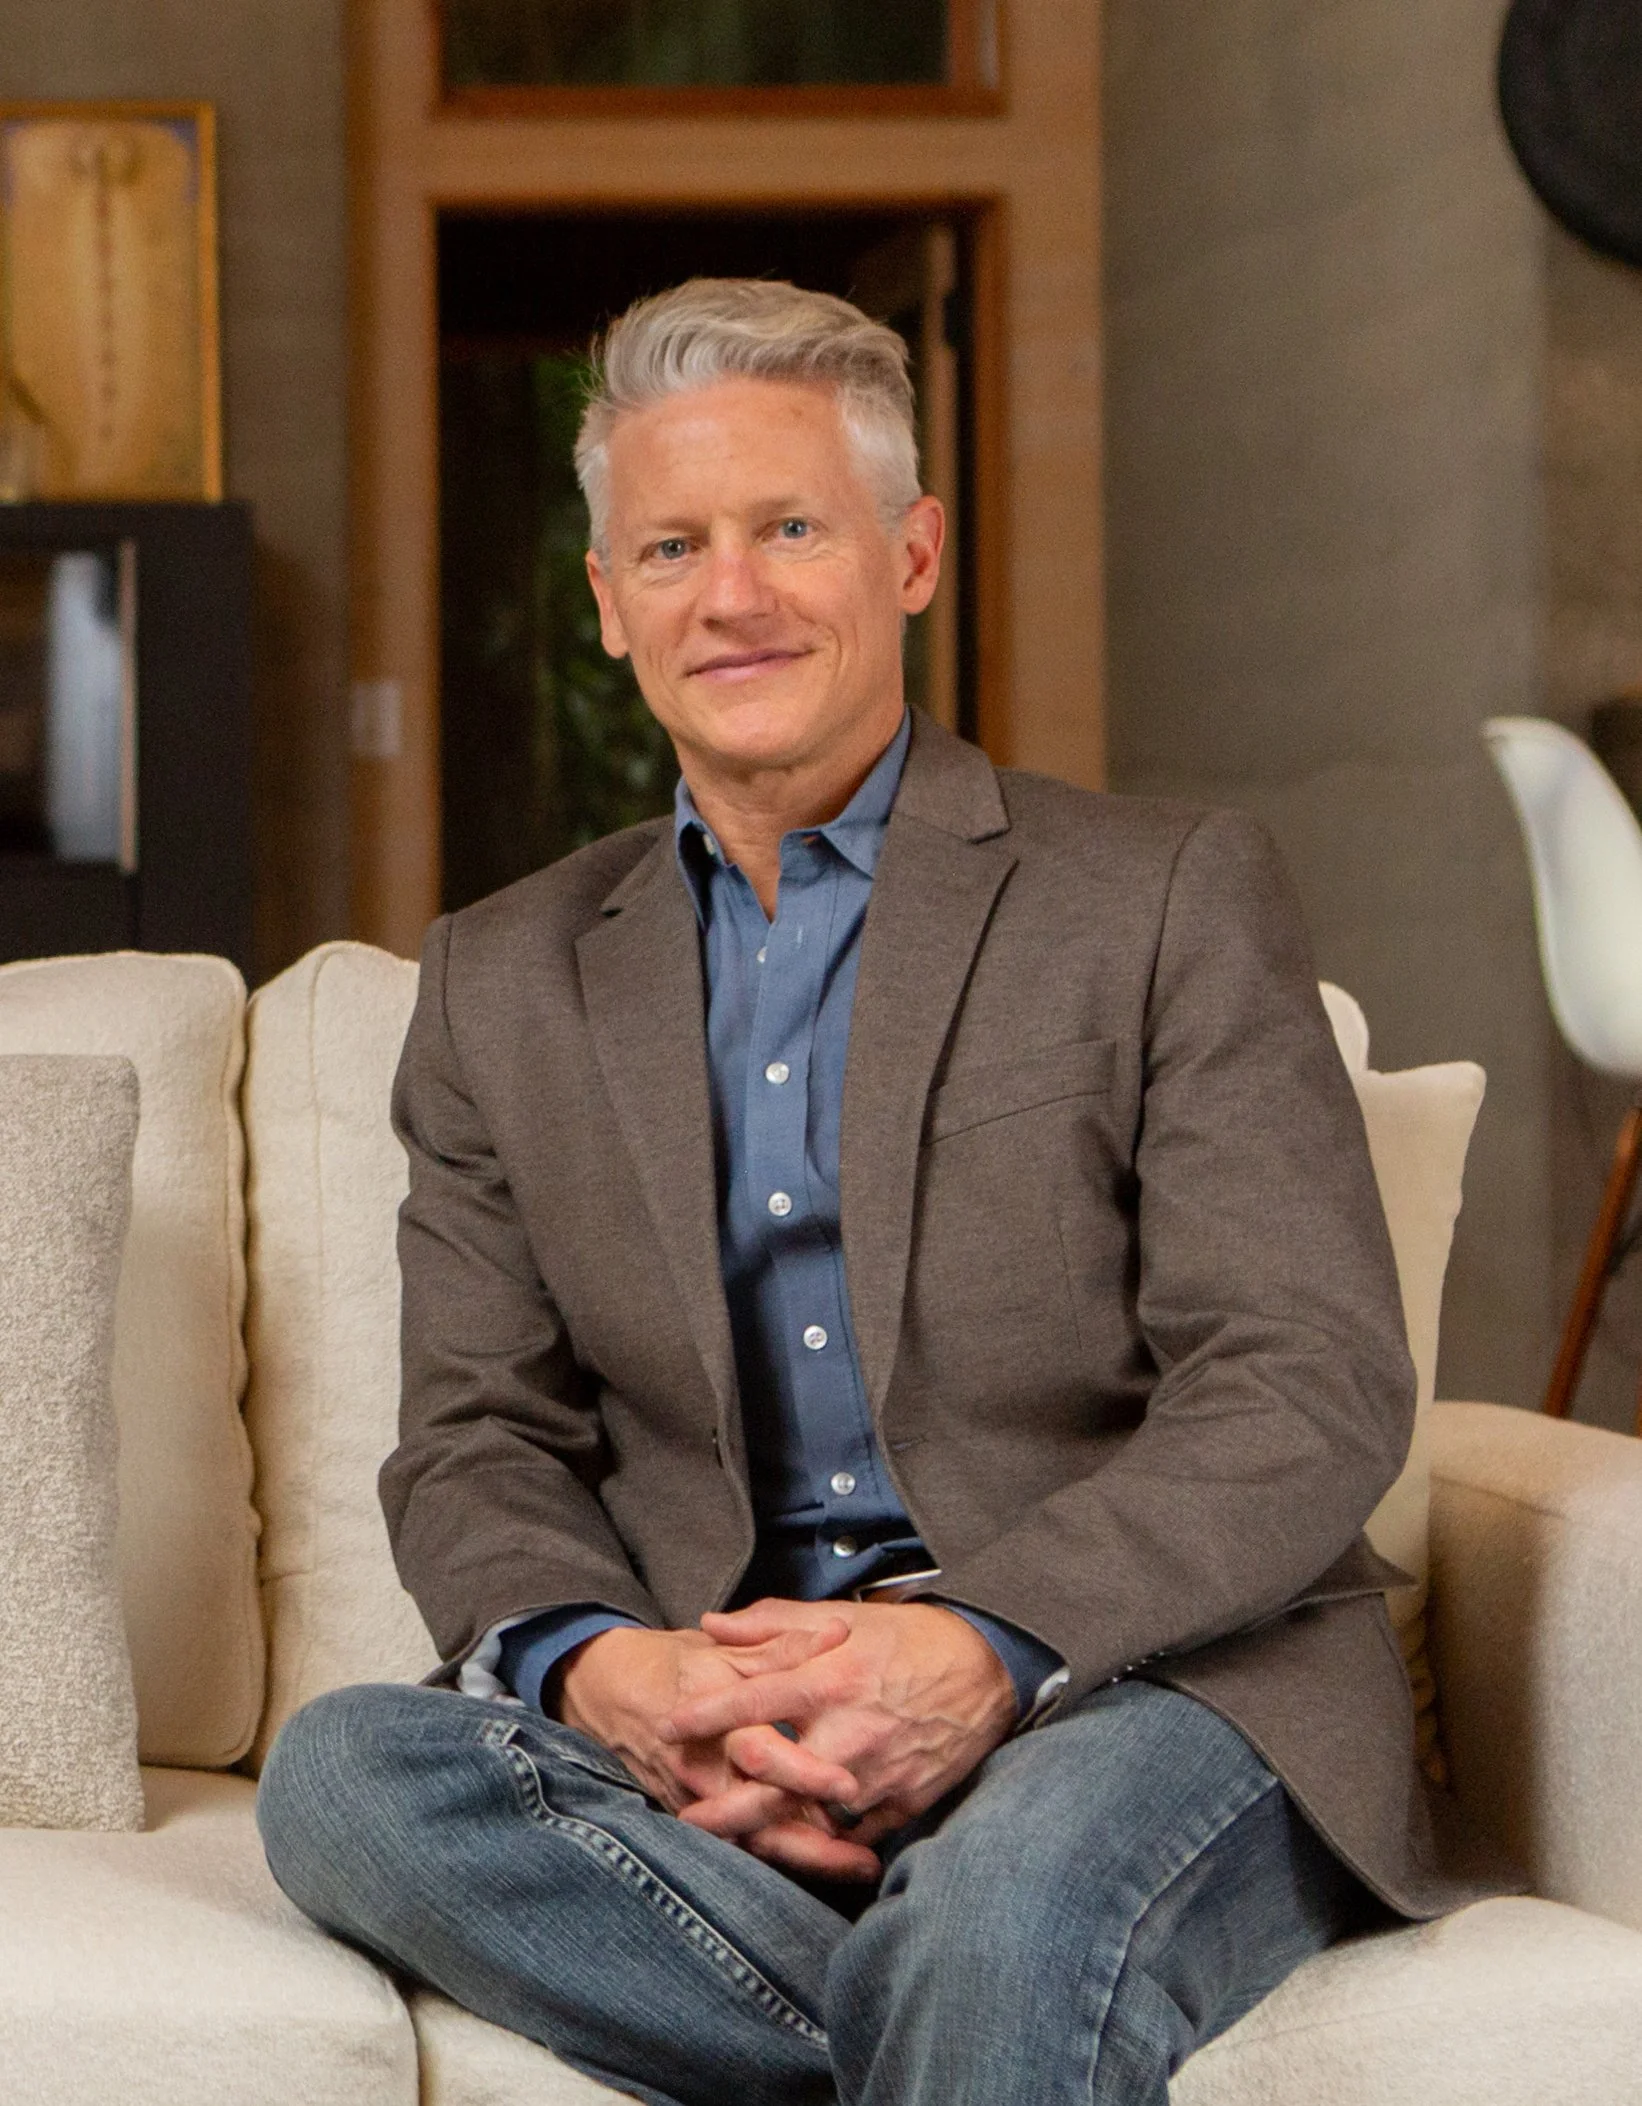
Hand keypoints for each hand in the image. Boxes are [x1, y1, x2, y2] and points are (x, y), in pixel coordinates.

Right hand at [555, 1621, 878, 1878]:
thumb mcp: (727, 1649)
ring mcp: (694, 1800)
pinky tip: (823, 1864)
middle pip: (761, 1818)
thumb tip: (838, 1634)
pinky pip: (738, 1845)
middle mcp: (703, 1768)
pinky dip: (779, 1856)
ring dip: (806, 1860)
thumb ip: (783, 1646)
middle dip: (814, 1843)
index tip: (850, 1787)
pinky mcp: (691, 1817)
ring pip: (752, 1842)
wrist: (609, 1692)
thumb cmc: (677, 1666)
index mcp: (715, 1720)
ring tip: (858, 1870)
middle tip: (865, 1859)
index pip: (762, 1754)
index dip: (806, 1773)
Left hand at [661, 1599, 1015, 1860]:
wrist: (988, 1667)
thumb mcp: (841, 1619)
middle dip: (728, 1808)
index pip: (755, 1699)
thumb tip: (710, 1624)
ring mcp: (879, 1771)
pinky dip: (831, 1838)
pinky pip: (858, 1832)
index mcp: (831, 1678)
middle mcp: (850, 1730)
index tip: (668, 1726)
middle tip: (689, 1820)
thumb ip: (772, 1623)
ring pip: (815, 1814)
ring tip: (737, 1840)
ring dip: (776, 1830)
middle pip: (776, 1782)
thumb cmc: (908, 1639)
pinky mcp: (906, 1800)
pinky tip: (806, 1842)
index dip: (707, 1714)